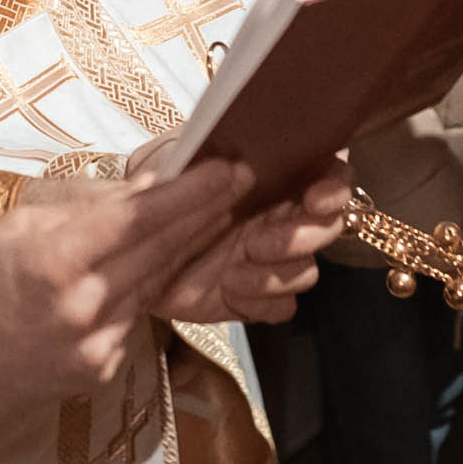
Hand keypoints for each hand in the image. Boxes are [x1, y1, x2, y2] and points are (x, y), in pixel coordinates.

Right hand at [0, 159, 251, 442]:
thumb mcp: (18, 225)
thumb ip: (84, 207)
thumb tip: (143, 186)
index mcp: (56, 260)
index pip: (140, 217)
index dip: (190, 191)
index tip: (226, 166)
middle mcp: (84, 305)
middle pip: (161, 249)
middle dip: (207, 210)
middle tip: (242, 178)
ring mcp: (97, 342)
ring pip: (157, 281)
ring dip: (189, 245)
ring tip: (218, 210)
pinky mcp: (103, 366)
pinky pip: (137, 314)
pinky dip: (151, 284)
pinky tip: (163, 261)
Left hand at [152, 156, 352, 324]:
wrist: (130, 250)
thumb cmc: (156, 193)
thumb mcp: (167, 160)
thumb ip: (199, 157)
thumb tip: (236, 165)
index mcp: (271, 176)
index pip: (328, 173)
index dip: (333, 186)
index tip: (312, 198)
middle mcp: (281, 215)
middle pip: (330, 225)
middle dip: (301, 237)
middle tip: (256, 243)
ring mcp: (273, 258)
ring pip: (308, 270)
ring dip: (275, 274)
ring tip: (232, 272)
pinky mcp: (259, 297)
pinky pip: (284, 306)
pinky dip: (260, 301)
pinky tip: (230, 290)